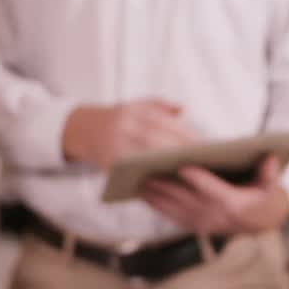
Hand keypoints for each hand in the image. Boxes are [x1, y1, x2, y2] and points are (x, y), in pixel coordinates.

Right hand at [62, 99, 193, 167]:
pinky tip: (168, 183)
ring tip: (189, 175)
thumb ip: (160, 105)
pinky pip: (133, 173)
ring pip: (144, 159)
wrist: (85, 130)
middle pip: (154, 141)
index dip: (183, 134)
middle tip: (201, 163)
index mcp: (131, 111)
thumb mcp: (136, 105)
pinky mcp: (109, 165)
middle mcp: (121, 128)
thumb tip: (183, 108)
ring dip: (167, 168)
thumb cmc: (120, 118)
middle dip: (178, 153)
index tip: (203, 146)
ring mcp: (113, 147)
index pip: (162, 123)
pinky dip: (151, 178)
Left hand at [141, 154, 288, 234]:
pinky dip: (156, 205)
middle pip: (186, 198)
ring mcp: (203, 223)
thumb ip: (270, 171)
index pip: (212, 189)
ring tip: (138, 179)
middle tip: (147, 168)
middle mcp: (215, 216)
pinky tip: (142, 192)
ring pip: (174, 208)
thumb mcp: (270, 184)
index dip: (196, 177)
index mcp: (233, 203)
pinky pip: (171, 216)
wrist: (258, 221)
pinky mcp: (194, 226)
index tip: (181, 164)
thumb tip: (270, 157)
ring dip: (156, 195)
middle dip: (166, 184)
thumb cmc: (260, 195)